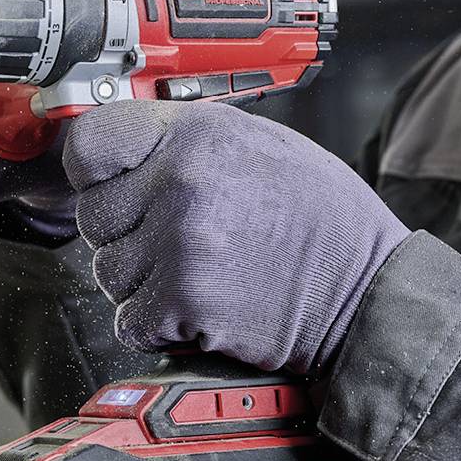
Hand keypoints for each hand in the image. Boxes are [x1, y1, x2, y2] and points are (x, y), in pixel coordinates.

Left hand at [62, 99, 408, 374]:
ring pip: (109, 273)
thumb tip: (125, 155)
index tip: (108, 186)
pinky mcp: (184, 297)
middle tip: (182, 244)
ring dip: (144, 285)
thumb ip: (187, 145)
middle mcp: (182, 179)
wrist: (368, 291)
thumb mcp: (260, 148)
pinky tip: (206, 307)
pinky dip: (160, 327)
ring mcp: (180, 239)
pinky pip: (131, 320)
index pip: (92, 142)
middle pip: (94, 217)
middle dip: (127, 238)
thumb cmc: (323, 222)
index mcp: (198, 133)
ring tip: (206, 274)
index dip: (94, 172)